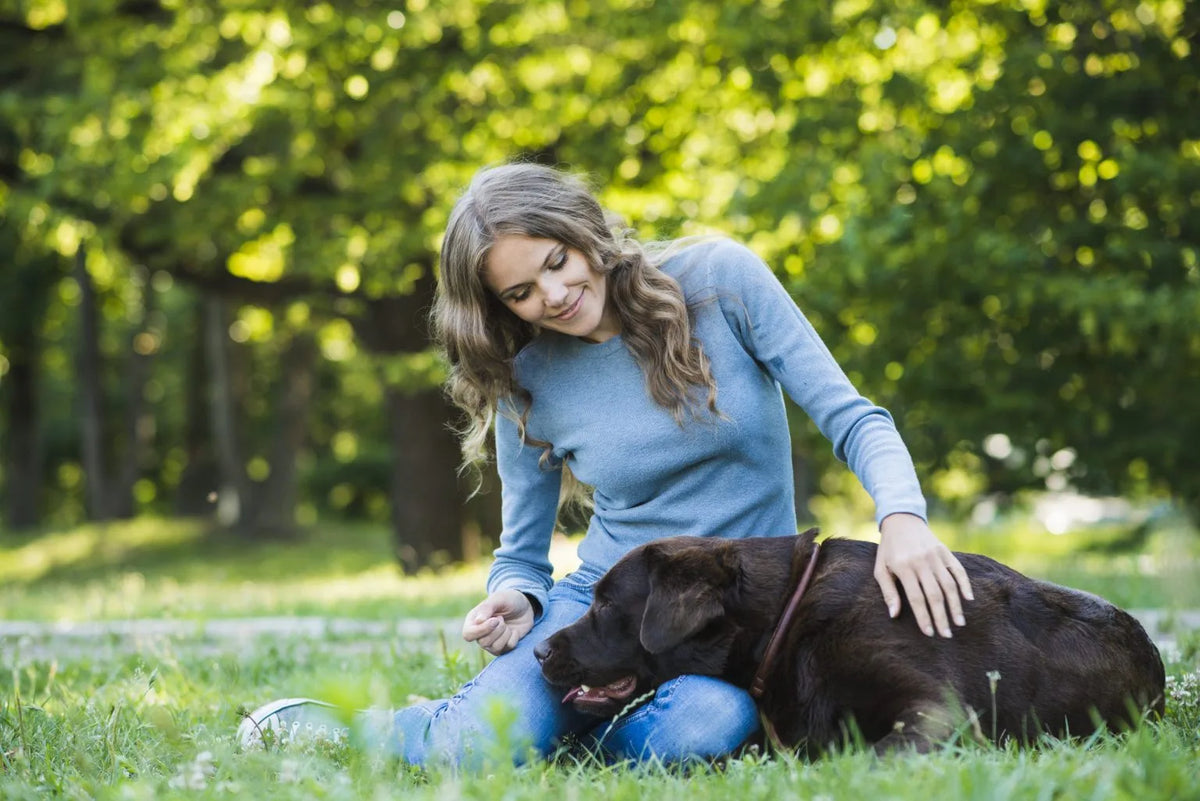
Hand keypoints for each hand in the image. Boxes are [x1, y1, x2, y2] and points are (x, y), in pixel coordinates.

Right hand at [461, 589, 534, 655]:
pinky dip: (514, 637)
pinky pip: (508, 648)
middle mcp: (480, 634)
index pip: (468, 634)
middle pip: (483, 643)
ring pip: (495, 648)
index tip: (495, 620)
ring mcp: (492, 642)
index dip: (481, 630)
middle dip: (497, 630)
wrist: (525, 606)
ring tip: (507, 624)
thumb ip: (487, 608)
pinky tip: (514, 630)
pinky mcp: (503, 647)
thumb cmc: (509, 600)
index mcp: (473, 621)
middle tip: (502, 619)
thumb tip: (478, 621)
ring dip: (505, 634)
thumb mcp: (499, 598)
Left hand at [874, 513, 973, 638]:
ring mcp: (935, 555)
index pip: (916, 598)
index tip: (929, 633)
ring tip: (959, 623)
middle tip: (946, 635)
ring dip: (955, 606)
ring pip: (949, 585)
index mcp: (903, 567)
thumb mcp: (881, 568)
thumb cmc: (888, 549)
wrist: (901, 520)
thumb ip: (888, 591)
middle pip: (934, 595)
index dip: (924, 617)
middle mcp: (921, 561)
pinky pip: (958, 570)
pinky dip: (965, 584)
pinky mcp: (945, 551)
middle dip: (941, 617)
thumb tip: (894, 615)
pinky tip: (968, 599)